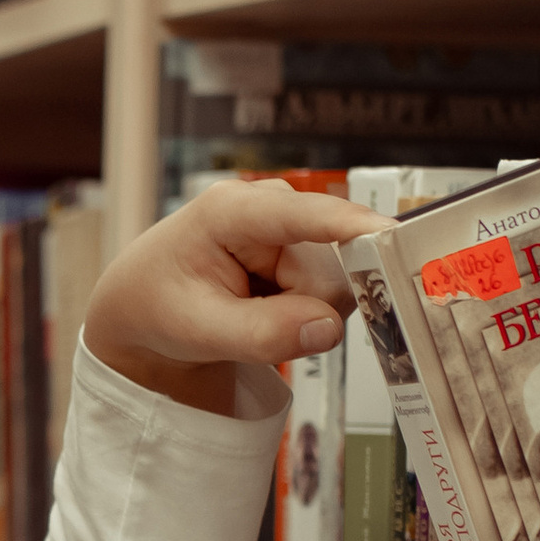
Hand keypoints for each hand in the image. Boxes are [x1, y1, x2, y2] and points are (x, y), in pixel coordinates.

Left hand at [82, 180, 386, 413]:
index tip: (395, 237)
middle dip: (307, 310)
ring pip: (340, 285)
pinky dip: (305, 314)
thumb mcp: (197, 330)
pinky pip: (334, 292)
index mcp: (232, 211)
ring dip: (303, 316)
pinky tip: (268, 310)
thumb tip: (327, 328)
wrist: (144, 306)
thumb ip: (261, 334)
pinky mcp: (305, 247)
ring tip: (251, 316)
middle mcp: (270, 207)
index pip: (306, 215)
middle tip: (254, 329)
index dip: (353, 227)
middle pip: (332, 270)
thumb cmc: (159, 306)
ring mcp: (292, 226)